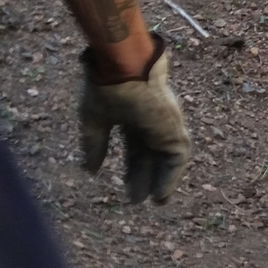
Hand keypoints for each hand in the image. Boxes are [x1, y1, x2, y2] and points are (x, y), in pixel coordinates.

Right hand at [80, 34, 192, 203]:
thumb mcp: (94, 122)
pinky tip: (162, 194)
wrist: (123, 67)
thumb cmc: (107, 87)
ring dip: (162, 179)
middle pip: (150, 154)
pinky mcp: (174, 128)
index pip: (135, 147)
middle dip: (144, 176)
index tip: (127, 188)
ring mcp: (165, 123)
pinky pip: (178, 157)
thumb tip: (90, 171)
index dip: (131, 168)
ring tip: (156, 201)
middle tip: (136, 199)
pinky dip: (171, 176)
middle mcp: (151, 120)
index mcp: (132, 116)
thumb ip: (95, 146)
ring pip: (167, 156)